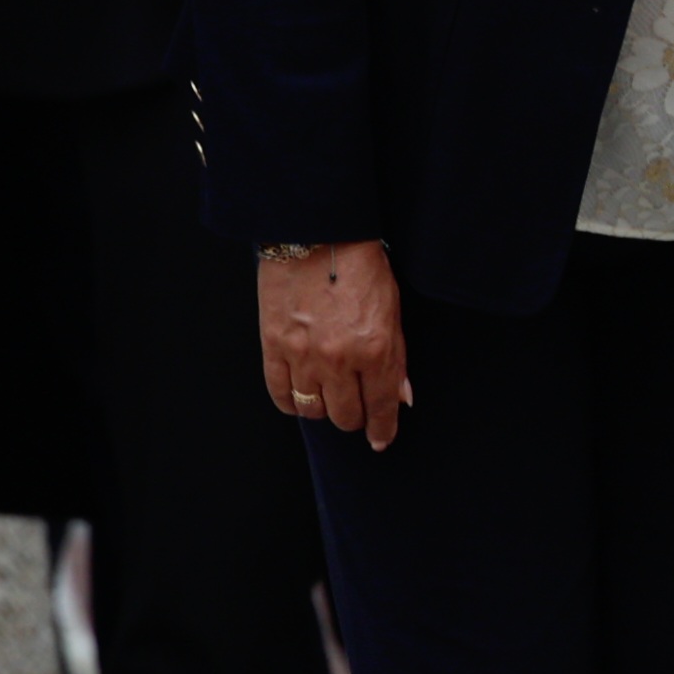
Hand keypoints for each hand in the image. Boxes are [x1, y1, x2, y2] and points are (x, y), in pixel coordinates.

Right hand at [259, 240, 410, 450]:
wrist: (315, 234)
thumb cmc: (360, 266)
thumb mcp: (392, 310)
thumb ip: (396, 359)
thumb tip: (400, 398)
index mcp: (375, 349)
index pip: (380, 406)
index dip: (382, 429)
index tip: (380, 439)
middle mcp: (339, 359)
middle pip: (345, 416)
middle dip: (354, 418)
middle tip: (356, 409)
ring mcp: (303, 355)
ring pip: (313, 410)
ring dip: (324, 410)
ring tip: (329, 396)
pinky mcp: (273, 346)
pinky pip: (280, 394)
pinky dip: (291, 403)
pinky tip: (301, 398)